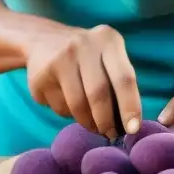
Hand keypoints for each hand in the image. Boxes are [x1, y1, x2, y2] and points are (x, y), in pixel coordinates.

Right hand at [24, 24, 141, 139]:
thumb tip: (129, 125)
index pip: (124, 77)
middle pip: (99, 94)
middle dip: (106, 121)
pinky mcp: (41, 75)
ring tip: (93, 125)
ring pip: (78, 105)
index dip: (130, 106)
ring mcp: (60, 58)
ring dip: (88, 122)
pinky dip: (67, 113)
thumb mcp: (107, 56)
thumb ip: (119, 82)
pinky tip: (67, 102)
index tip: (133, 130)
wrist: (41, 38)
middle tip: (110, 134)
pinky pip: (60, 106)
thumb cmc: (87, 57)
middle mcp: (84, 45)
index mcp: (108, 40)